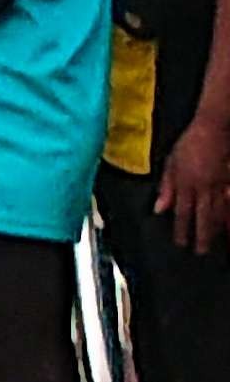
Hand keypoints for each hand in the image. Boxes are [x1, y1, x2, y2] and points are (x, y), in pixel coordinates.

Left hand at [161, 112, 229, 252]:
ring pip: (218, 212)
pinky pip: (229, 202)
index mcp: (185, 183)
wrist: (213, 128)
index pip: (182, 212)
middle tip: (200, 252)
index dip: (181, 230)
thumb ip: (166, 187)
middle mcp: (202, 187)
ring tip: (216, 244)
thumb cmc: (190, 144)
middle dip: (201, 236)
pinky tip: (228, 225)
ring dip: (216, 230)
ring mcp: (219, 184)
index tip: (180, 244)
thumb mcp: (171, 163)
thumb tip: (159, 209)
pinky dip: (228, 215)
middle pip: (202, 217)